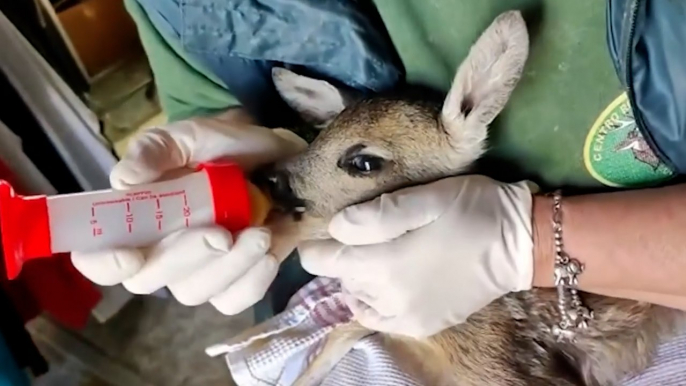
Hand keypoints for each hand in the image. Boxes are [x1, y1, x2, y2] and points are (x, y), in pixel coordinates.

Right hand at [72, 109, 306, 314]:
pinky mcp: (235, 281)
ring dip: (228, 269)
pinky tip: (268, 254)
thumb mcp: (186, 137)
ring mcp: (197, 271)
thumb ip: (154, 151)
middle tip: (222, 234)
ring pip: (194, 293)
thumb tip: (123, 179)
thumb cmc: (221, 147)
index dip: (104, 264)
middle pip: (148, 280)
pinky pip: (234, 300)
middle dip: (184, 258)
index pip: (98, 257)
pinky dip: (252, 282)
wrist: (274, 156)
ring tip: (260, 235)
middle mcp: (159, 253)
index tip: (131, 256)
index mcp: (135, 220)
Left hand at [299, 175, 533, 336]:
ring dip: (355, 277)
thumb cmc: (473, 210)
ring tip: (370, 255)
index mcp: (388, 263)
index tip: (314, 235)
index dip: (315, 247)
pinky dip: (370, 303)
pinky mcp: (421, 324)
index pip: (328, 261)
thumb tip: (336, 227)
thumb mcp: (427, 198)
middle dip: (338, 258)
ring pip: (358, 297)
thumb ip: (378, 214)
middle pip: (342, 278)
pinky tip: (380, 285)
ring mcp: (406, 316)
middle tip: (351, 237)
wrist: (520, 243)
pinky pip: (378, 318)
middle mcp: (391, 297)